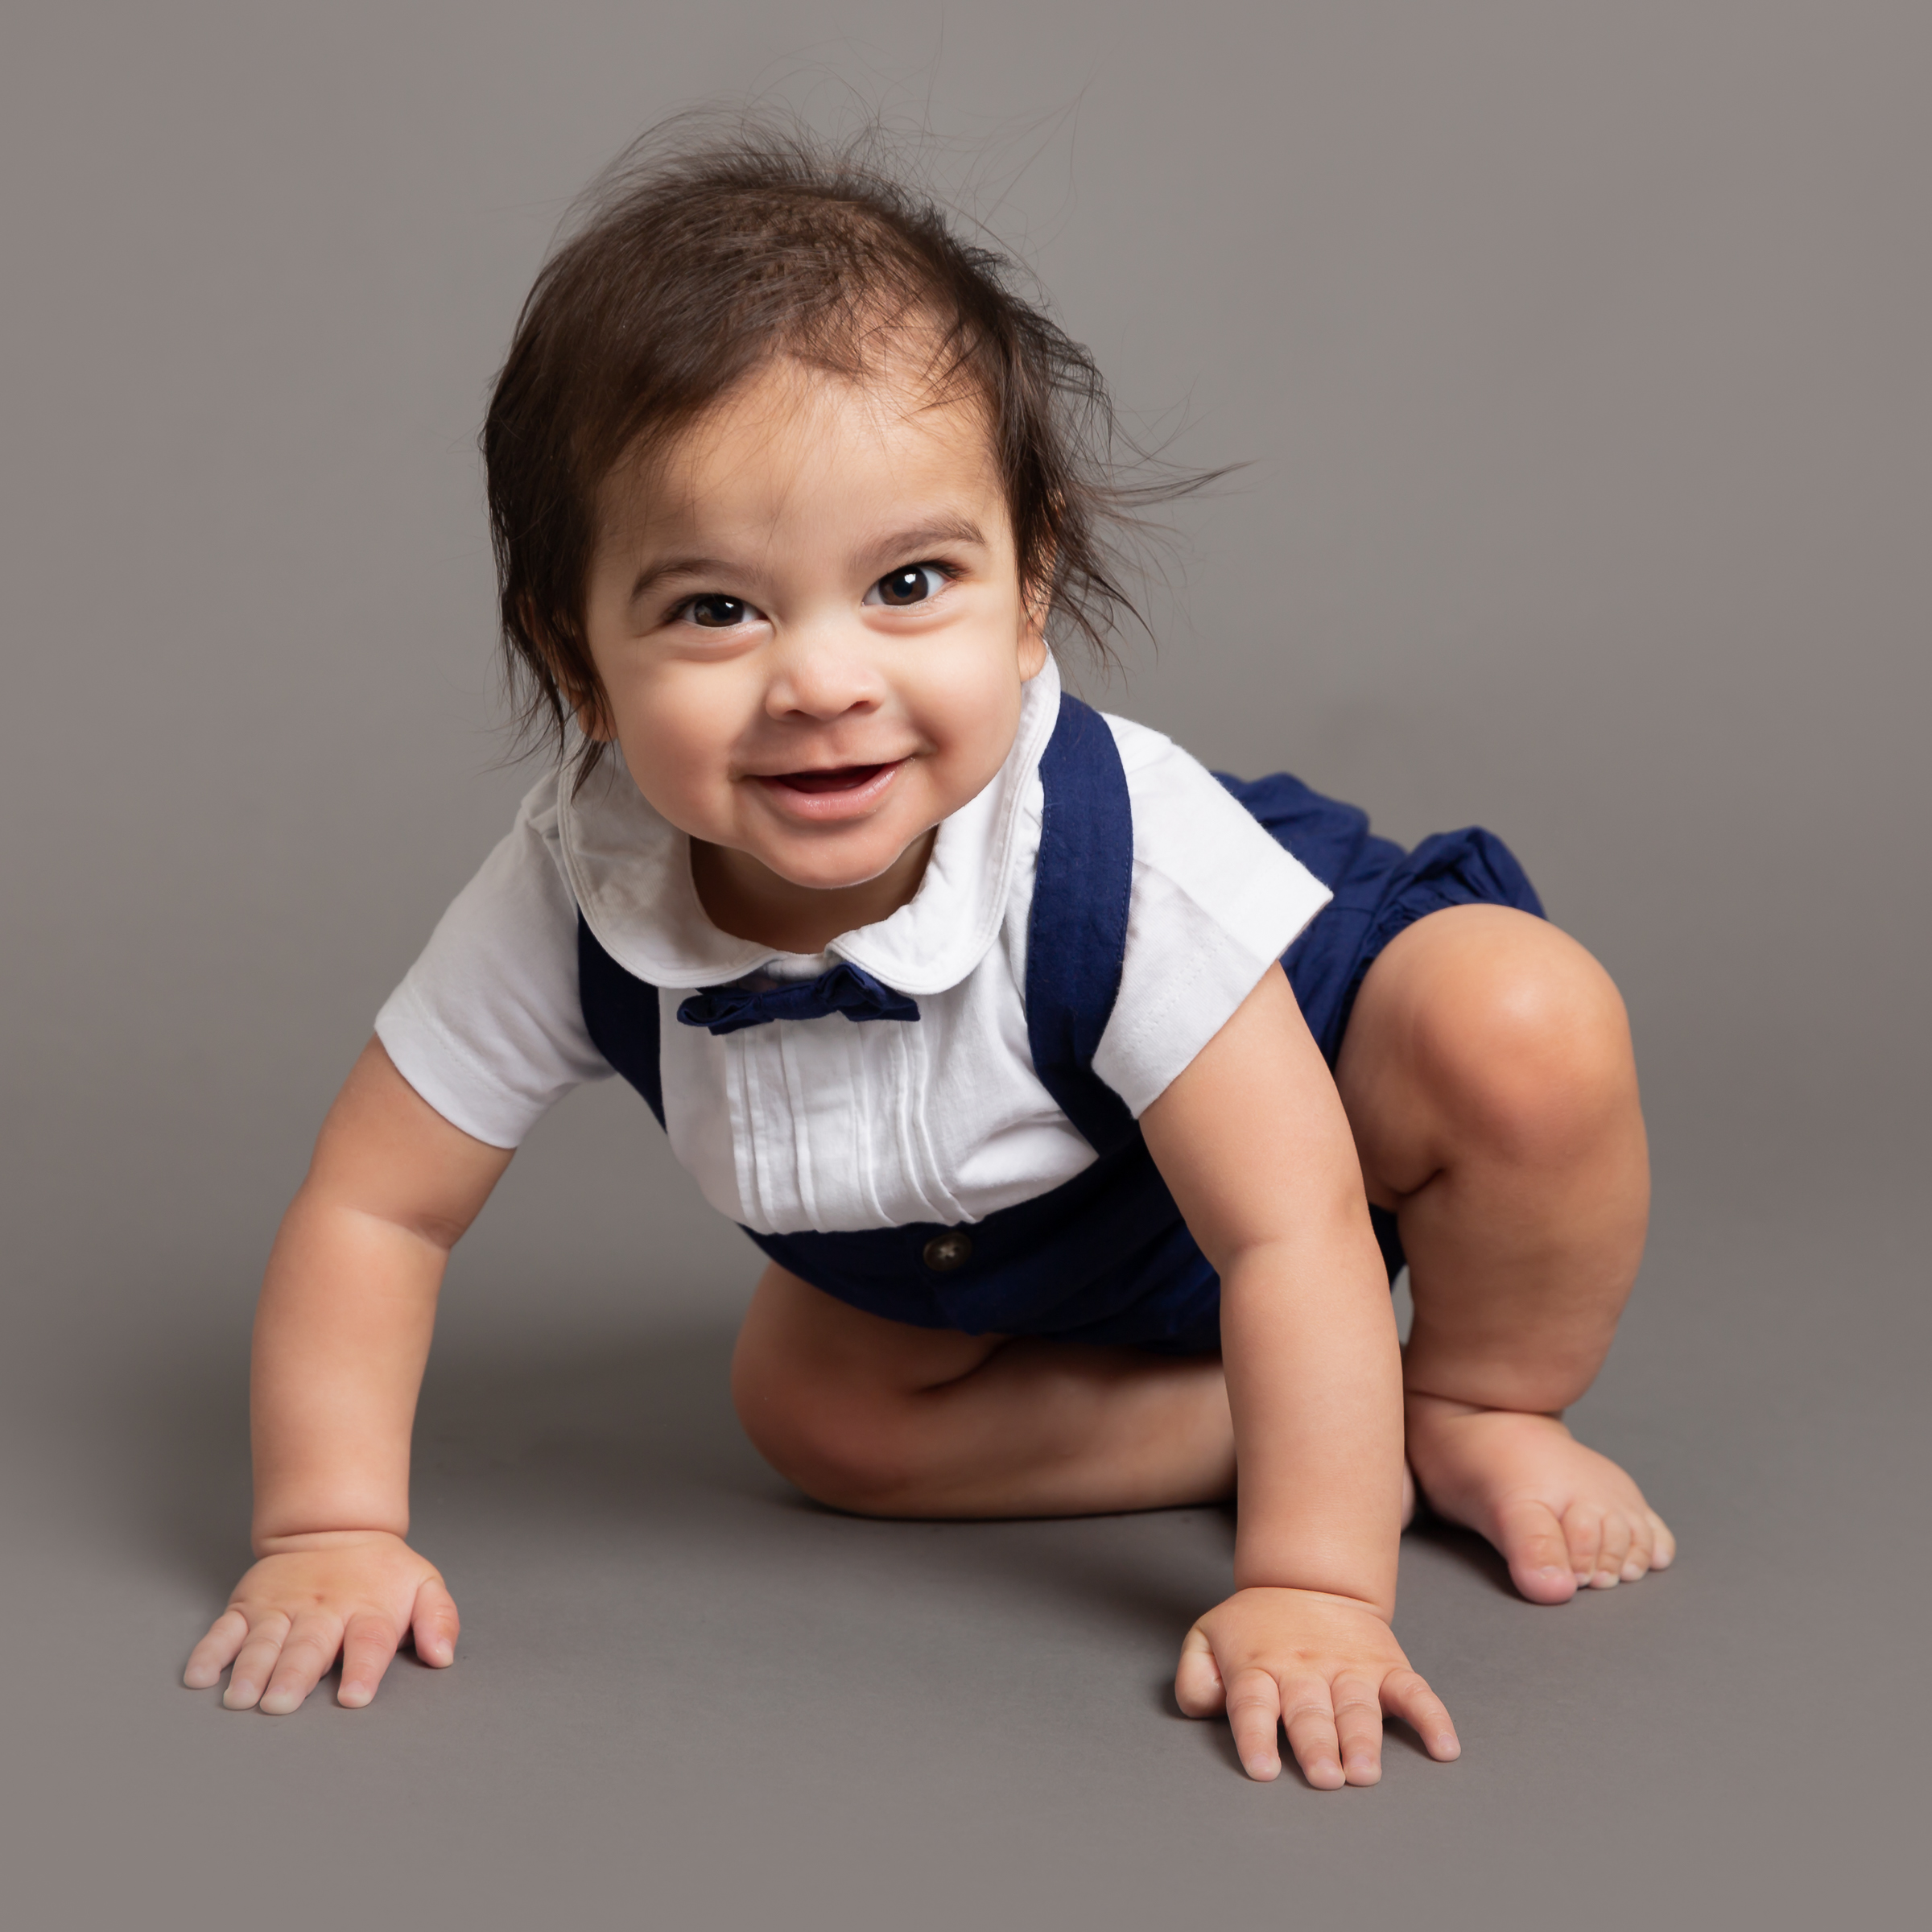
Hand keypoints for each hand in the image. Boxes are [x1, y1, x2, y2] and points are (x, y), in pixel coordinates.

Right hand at [183, 1530, 458, 1713]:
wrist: (335, 1530)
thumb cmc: (381, 1574)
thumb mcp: (424, 1584)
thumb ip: (439, 1619)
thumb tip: (443, 1655)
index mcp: (368, 1609)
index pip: (369, 1641)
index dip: (364, 1669)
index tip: (355, 1697)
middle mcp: (323, 1610)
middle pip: (309, 1646)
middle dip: (294, 1676)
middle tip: (281, 1704)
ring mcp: (282, 1607)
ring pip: (265, 1641)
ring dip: (251, 1670)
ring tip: (241, 1699)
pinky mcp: (249, 1605)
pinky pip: (225, 1629)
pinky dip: (209, 1651)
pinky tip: (198, 1676)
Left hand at [1175, 1586, 1458, 1785]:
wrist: (1308, 1581)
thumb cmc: (1253, 1628)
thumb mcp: (1207, 1637)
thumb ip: (1194, 1675)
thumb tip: (1206, 1704)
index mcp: (1258, 1665)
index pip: (1254, 1703)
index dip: (1257, 1736)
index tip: (1264, 1770)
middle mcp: (1304, 1668)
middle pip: (1310, 1711)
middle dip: (1317, 1746)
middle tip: (1325, 1778)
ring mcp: (1349, 1666)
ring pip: (1357, 1706)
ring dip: (1363, 1739)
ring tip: (1366, 1771)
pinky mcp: (1386, 1666)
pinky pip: (1413, 1691)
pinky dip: (1431, 1717)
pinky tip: (1444, 1746)